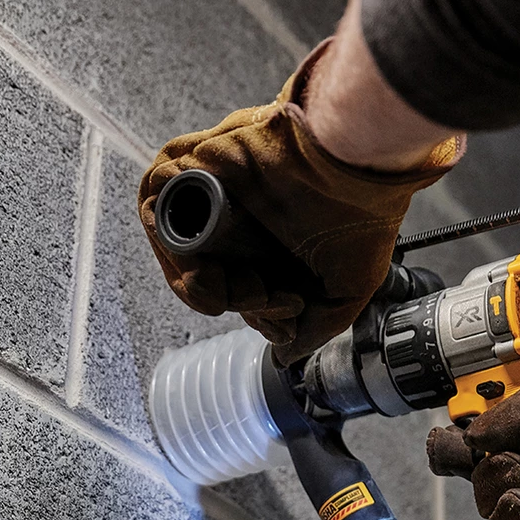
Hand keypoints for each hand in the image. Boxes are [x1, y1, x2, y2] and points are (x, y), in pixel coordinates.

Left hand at [138, 41, 463, 365]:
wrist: (357, 165)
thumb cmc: (362, 221)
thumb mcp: (346, 294)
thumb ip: (314, 331)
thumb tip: (284, 358)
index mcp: (265, 247)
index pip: (227, 290)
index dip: (249, 309)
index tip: (286, 307)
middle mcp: (235, 222)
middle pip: (191, 273)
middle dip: (217, 299)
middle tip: (261, 295)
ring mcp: (212, 192)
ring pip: (170, 243)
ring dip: (194, 276)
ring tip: (239, 280)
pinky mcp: (196, 162)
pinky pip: (156, 197)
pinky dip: (170, 234)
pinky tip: (207, 255)